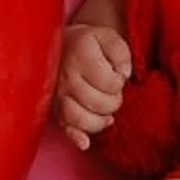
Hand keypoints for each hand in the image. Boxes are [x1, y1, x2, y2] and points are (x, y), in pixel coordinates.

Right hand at [56, 23, 131, 150]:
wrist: (61, 44)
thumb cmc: (89, 42)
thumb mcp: (109, 36)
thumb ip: (121, 53)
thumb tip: (125, 74)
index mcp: (81, 55)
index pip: (109, 82)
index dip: (119, 83)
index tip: (117, 76)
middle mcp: (66, 76)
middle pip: (98, 102)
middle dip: (113, 101)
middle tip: (113, 92)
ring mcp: (58, 95)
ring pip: (80, 119)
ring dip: (100, 120)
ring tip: (107, 112)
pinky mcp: (54, 108)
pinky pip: (64, 127)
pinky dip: (76, 137)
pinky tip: (86, 142)